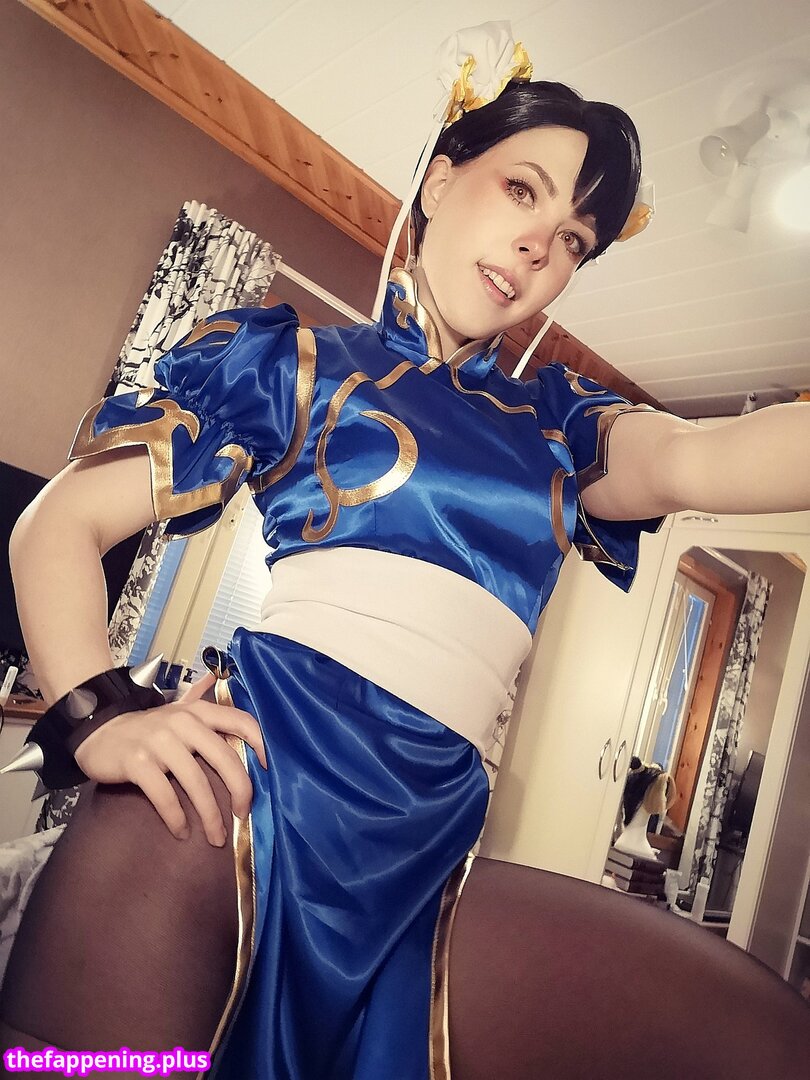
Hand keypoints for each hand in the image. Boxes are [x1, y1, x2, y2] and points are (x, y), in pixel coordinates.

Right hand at [73, 672, 267, 845]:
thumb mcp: (177, 711)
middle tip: (243, 815)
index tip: (268, 769)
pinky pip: (165, 796)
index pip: (240, 721)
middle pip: (225, 759)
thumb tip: (229, 692)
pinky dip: (176, 818)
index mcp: (198, 711)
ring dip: (210, 816)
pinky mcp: (137, 762)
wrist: (97, 729)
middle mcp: (182, 723)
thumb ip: (204, 707)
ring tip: (216, 837)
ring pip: (197, 783)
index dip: (260, 743)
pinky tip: (182, 832)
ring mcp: (159, 742)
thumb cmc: (147, 727)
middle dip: (240, 792)